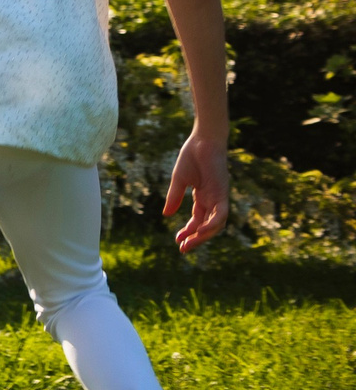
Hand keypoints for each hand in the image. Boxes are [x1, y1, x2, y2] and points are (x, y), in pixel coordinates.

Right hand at [164, 127, 229, 251]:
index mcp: (203, 196)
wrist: (203, 140)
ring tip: (190, 243)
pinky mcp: (223, 192)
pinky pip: (221, 213)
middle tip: (183, 249)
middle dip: (196, 239)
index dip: (188, 231)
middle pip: (207, 225)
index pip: (197, 219)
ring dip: (204, 235)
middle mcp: (213, 199)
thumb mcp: (179, 180)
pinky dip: (212, 224)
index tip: (177, 241)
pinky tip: (201, 231)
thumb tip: (166, 215)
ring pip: (217, 224)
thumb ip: (174, 197)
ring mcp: (219, 196)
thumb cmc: (191, 156)